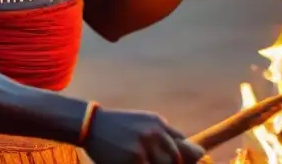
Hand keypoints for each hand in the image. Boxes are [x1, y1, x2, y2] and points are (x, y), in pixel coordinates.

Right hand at [84, 108, 205, 163]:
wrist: (92, 125)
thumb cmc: (117, 126)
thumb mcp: (141, 123)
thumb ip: (161, 135)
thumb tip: (188, 151)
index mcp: (158, 123)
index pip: (184, 143)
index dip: (188, 157)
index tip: (190, 162)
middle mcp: (155, 133)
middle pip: (177, 159)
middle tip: (156, 161)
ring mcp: (146, 147)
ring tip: (141, 159)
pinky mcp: (135, 159)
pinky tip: (132, 162)